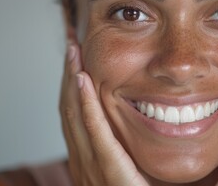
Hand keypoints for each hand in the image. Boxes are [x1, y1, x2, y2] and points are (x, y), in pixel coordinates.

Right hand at [59, 42, 148, 185]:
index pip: (77, 116)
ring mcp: (94, 169)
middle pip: (70, 111)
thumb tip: (149, 115)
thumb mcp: (136, 167)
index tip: (77, 58)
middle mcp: (86, 163)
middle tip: (71, 45)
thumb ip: (133, 145)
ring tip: (73, 51)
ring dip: (72, 81)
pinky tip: (82, 80)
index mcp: (92, 160)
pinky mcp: (110, 173)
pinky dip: (85, 106)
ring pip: (76, 117)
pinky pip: (94, 134)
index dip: (74, 86)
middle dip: (68, 76)